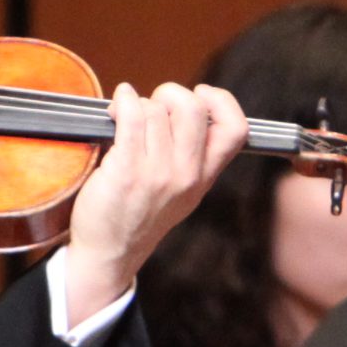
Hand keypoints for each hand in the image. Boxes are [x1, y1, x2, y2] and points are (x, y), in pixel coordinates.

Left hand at [54, 81, 249, 325]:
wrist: (110, 253)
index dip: (222, 101)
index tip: (201, 95)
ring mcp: (157, 174)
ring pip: (155, 111)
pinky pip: (131, 118)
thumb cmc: (140, 216)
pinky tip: (118, 104)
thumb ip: (194, 157)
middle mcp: (186, 175)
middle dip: (171, 93)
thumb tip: (187, 106)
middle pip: (193, 108)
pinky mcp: (126, 172)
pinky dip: (124, 101)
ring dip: (137, 104)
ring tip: (126, 116)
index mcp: (204, 177)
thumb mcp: (183, 193)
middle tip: (155, 104)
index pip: (235, 130)